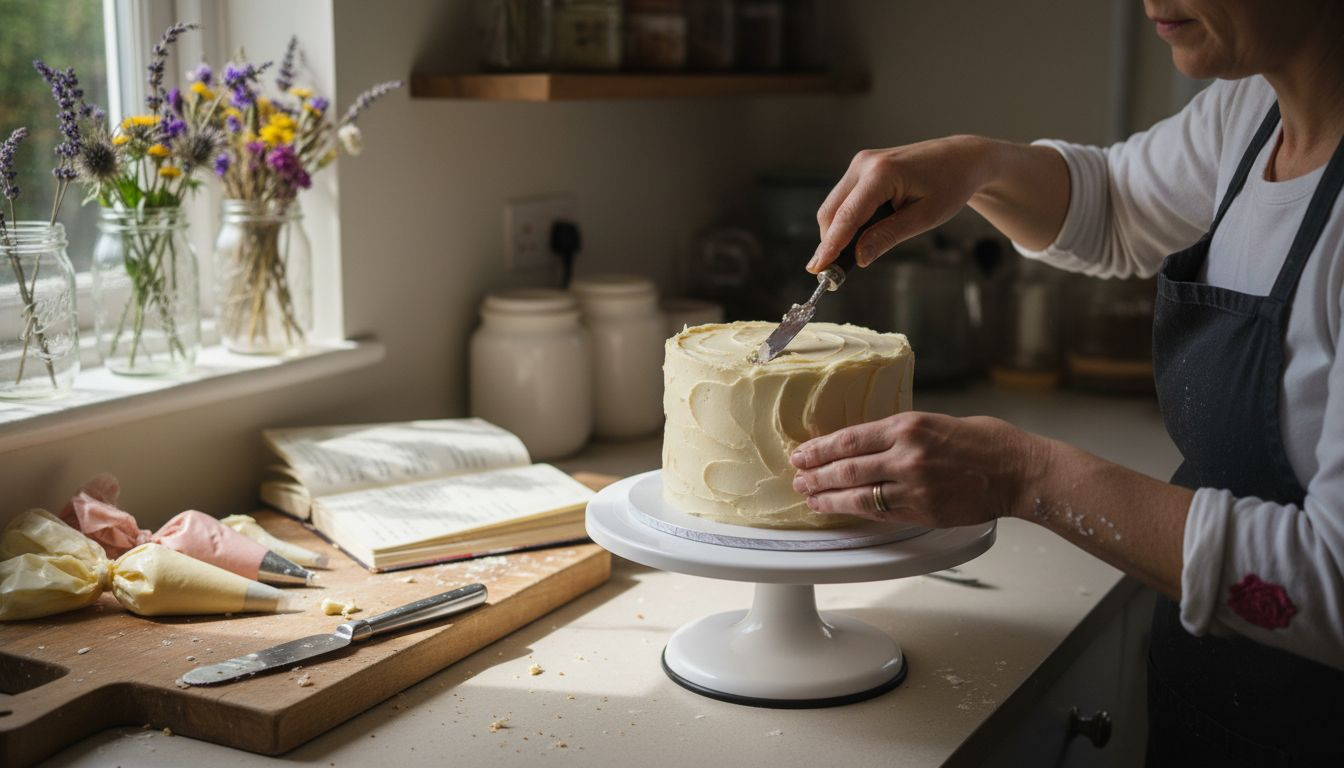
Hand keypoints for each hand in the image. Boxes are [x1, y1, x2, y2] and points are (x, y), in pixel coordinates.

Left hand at [788, 412, 1045, 526]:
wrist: (1018, 470)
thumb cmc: (985, 441)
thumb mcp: (938, 421)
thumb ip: (903, 433)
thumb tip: (870, 443)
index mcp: (908, 426)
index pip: (850, 438)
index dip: (820, 449)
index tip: (802, 453)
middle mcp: (906, 455)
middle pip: (847, 468)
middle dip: (817, 474)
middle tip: (797, 478)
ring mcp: (913, 486)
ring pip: (858, 495)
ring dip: (829, 498)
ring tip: (810, 498)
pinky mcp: (923, 510)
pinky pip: (880, 513)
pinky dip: (856, 512)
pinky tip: (841, 511)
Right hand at [808, 136, 992, 272]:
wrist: (961, 159)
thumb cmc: (950, 186)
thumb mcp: (925, 217)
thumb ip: (888, 236)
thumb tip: (859, 258)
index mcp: (882, 173)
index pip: (847, 216)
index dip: (830, 246)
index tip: (817, 269)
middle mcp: (864, 164)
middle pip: (831, 212)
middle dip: (830, 243)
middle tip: (833, 273)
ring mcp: (860, 164)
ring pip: (834, 207)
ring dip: (838, 233)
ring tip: (854, 256)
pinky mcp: (861, 168)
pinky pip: (844, 200)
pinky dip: (847, 222)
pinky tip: (863, 236)